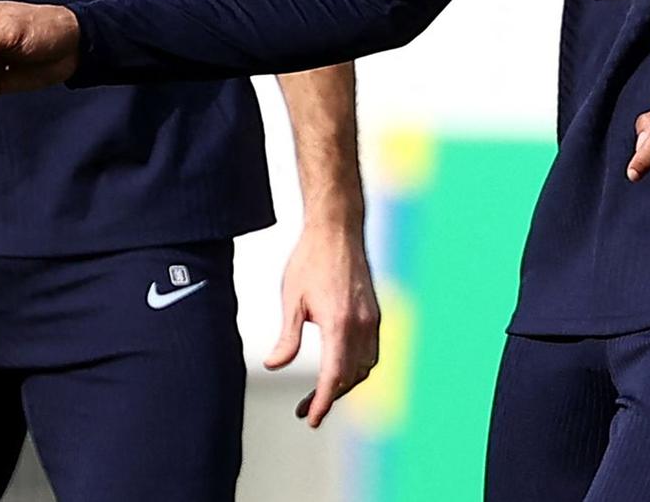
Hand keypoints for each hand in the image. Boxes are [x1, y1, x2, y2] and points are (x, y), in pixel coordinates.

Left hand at [265, 222, 380, 428]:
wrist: (337, 230)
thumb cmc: (310, 260)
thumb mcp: (291, 300)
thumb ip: (287, 337)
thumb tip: (275, 365)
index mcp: (340, 323)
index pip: (334, 376)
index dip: (323, 402)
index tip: (311, 418)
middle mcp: (362, 324)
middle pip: (351, 376)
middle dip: (330, 397)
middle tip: (305, 410)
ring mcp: (372, 318)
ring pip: (365, 365)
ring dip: (345, 383)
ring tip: (320, 392)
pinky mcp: (374, 312)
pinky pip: (370, 350)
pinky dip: (356, 366)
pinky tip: (338, 367)